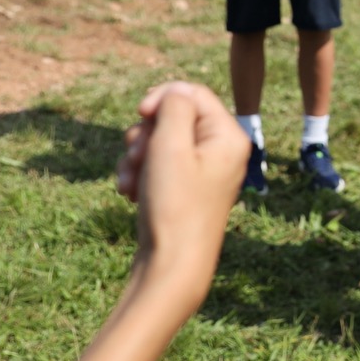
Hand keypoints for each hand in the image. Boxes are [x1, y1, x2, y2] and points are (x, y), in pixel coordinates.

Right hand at [122, 82, 245, 284]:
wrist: (171, 267)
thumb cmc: (174, 206)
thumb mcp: (171, 145)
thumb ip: (174, 107)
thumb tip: (175, 93)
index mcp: (229, 136)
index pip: (192, 93)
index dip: (161, 98)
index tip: (140, 114)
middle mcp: (221, 152)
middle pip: (174, 118)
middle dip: (146, 134)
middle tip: (137, 157)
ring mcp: (204, 173)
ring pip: (160, 143)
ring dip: (137, 156)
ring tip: (130, 181)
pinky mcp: (186, 190)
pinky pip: (158, 167)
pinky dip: (140, 174)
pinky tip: (130, 193)